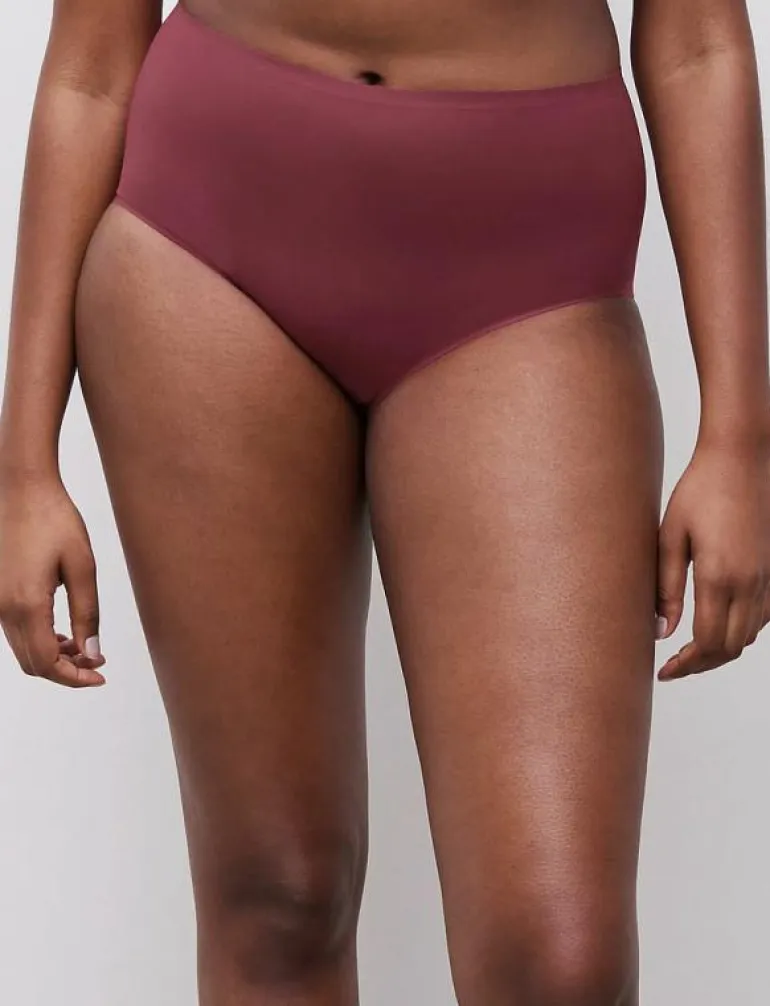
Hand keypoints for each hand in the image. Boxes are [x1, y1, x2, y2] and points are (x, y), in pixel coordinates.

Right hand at [0, 472, 105, 686]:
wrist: (21, 487)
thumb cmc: (54, 519)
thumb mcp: (82, 566)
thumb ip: (87, 613)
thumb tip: (92, 653)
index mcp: (26, 604)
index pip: (46, 663)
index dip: (74, 677)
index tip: (99, 675)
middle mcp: (3, 609)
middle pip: (31, 663)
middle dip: (65, 670)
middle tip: (96, 662)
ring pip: (22, 650)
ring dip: (52, 656)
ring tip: (84, 647)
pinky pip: (15, 632)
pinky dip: (39, 640)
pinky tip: (63, 632)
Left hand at [655, 440, 769, 680]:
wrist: (742, 456)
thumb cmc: (701, 489)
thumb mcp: (670, 536)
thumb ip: (666, 587)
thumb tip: (661, 631)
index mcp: (720, 576)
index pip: (707, 643)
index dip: (686, 665)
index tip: (664, 671)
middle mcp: (751, 583)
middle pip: (730, 648)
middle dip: (701, 664)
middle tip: (673, 666)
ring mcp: (768, 578)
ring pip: (749, 635)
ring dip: (721, 649)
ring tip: (690, 650)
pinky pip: (763, 616)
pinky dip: (741, 630)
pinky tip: (717, 623)